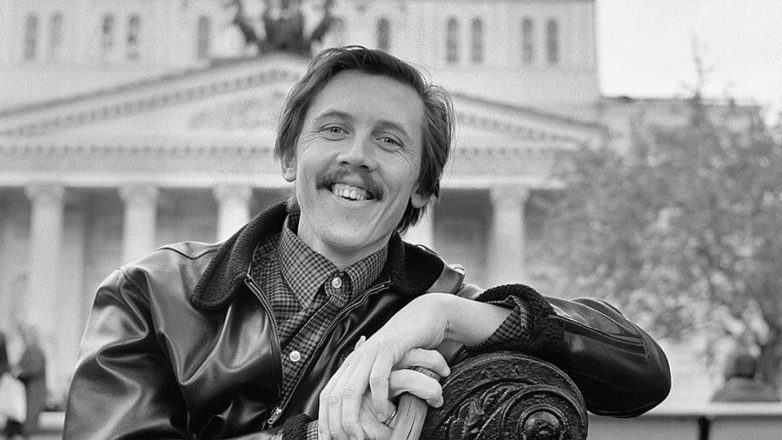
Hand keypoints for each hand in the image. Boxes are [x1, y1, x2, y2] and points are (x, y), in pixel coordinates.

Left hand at [318, 317, 450, 439]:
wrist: (423, 319)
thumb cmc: (405, 349)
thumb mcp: (381, 369)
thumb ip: (369, 387)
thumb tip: (359, 414)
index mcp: (351, 365)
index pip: (327, 395)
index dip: (324, 420)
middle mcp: (355, 359)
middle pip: (334, 396)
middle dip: (337, 424)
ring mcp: (370, 353)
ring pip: (350, 389)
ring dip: (353, 417)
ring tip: (361, 436)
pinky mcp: (388, 348)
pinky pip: (377, 377)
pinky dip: (378, 399)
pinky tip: (385, 414)